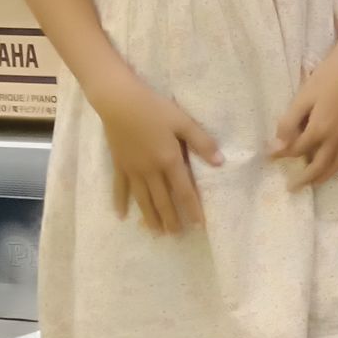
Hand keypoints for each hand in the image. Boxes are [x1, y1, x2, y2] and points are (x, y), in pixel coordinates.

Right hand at [99, 81, 221, 233]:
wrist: (119, 101)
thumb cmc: (154, 108)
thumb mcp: (183, 121)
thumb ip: (201, 142)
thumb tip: (219, 162)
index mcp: (169, 160)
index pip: (184, 191)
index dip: (192, 209)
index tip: (198, 225)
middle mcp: (150, 170)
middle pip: (162, 200)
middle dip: (170, 218)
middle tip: (176, 235)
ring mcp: (132, 169)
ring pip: (142, 199)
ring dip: (150, 216)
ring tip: (156, 232)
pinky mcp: (118, 164)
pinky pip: (119, 188)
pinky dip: (120, 202)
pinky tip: (121, 215)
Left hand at [271, 45, 337, 188]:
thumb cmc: (326, 77)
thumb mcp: (303, 97)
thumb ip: (289, 123)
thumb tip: (278, 146)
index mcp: (320, 129)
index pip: (298, 149)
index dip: (282, 154)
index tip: (270, 157)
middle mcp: (337, 137)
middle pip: (320, 165)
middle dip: (305, 178)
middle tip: (293, 188)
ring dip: (326, 176)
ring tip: (315, 182)